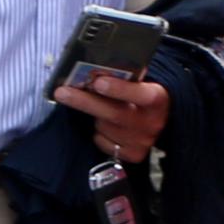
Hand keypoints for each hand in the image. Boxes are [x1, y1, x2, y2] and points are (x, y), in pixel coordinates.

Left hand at [56, 70, 171, 162]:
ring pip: (104, 127)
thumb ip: (126, 78)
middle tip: (62, 92)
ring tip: (101, 108)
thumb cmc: (143, 96)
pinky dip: (99, 133)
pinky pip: (102, 142)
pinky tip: (106, 126)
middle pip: (114, 114)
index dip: (119, 89)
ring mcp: (142, 141)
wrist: (161, 120)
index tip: (97, 82)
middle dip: (85, 102)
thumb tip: (96, 68)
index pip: (140, 94)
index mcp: (158, 99)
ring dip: (95, 116)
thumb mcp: (142, 83)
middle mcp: (152, 122)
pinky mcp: (132, 155)